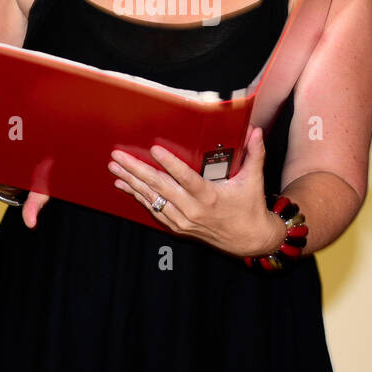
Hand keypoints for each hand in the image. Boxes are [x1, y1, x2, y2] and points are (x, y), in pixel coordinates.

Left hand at [107, 128, 281, 256]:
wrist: (249, 240)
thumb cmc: (250, 207)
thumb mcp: (254, 180)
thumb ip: (254, 154)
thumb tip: (256, 131)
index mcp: (210, 197)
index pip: (186, 178)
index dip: (170, 164)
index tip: (154, 149)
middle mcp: (193, 210)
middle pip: (160, 188)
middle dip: (136, 170)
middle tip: (118, 156)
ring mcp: (183, 221)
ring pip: (152, 199)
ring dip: (132, 183)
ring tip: (115, 168)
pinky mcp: (178, 227)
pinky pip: (154, 210)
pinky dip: (139, 197)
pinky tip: (125, 186)